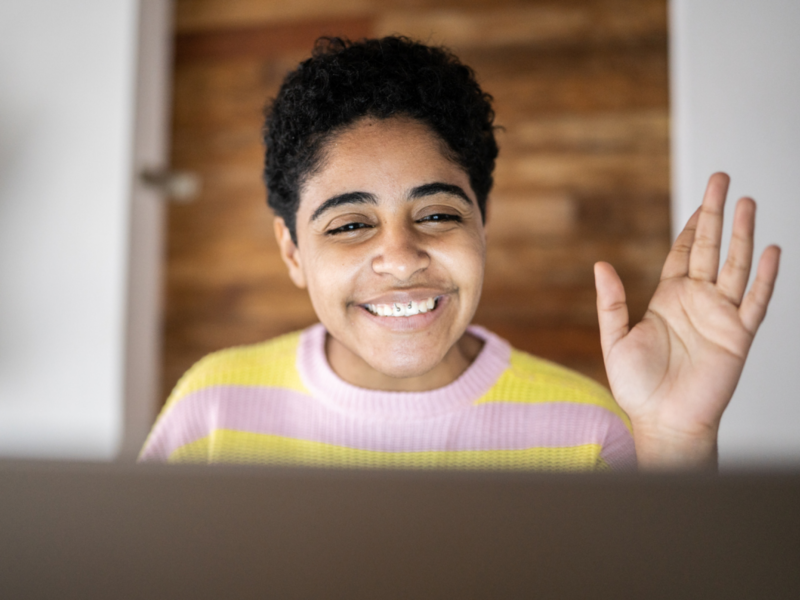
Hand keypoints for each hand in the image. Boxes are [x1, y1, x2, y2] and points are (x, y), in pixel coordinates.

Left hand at [594, 173, 780, 469]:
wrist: (663, 421)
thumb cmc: (638, 387)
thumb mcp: (615, 339)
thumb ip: (611, 302)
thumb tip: (601, 265)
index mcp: (667, 299)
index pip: (682, 253)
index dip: (691, 227)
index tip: (700, 201)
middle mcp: (696, 302)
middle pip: (709, 248)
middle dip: (716, 214)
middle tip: (722, 180)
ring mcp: (719, 316)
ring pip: (734, 266)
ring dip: (741, 235)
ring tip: (746, 202)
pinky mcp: (737, 336)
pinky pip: (755, 301)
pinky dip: (765, 277)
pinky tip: (771, 250)